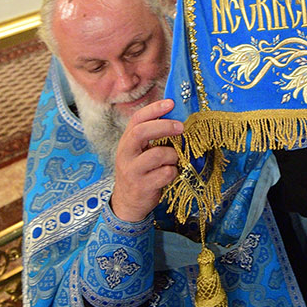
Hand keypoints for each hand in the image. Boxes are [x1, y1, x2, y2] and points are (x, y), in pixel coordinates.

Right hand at [110, 99, 182, 221]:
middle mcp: (125, 154)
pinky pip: (166, 173)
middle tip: (181, 127)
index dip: (154, 109)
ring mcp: (132, 171)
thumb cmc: (139, 171)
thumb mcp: (139, 152)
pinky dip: (173, 172)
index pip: (137, 119)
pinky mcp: (142, 186)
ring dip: (173, 155)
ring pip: (158, 155)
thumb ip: (151, 136)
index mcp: (126, 141)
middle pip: (141, 132)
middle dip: (164, 126)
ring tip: (174, 159)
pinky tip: (170, 174)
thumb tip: (175, 117)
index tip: (171, 103)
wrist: (127, 202)